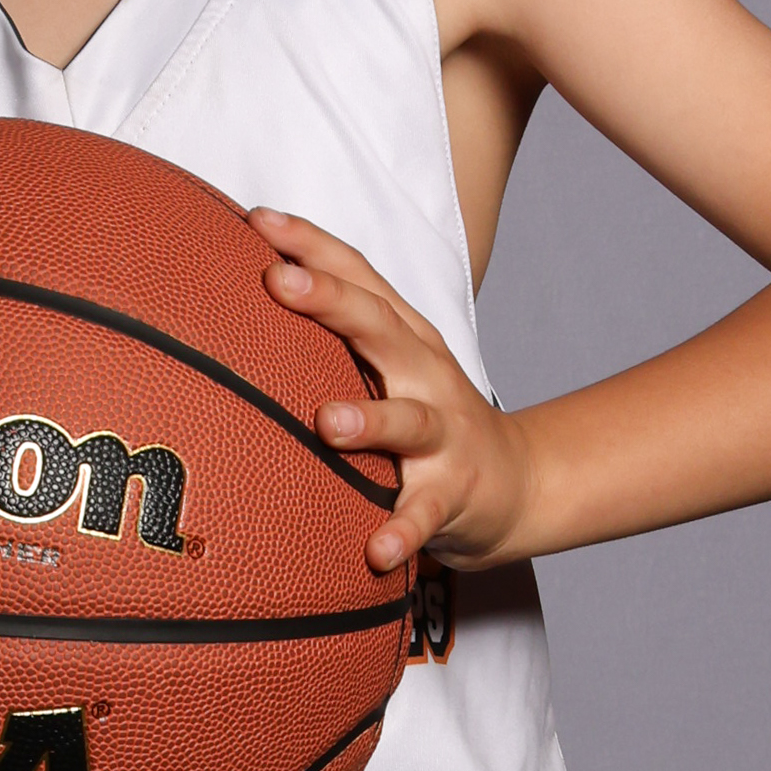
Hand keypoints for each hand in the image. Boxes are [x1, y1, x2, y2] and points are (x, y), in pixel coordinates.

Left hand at [249, 210, 534, 571]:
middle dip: (330, 301)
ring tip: (328, 422)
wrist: (519, 482)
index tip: (258, 218)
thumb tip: (252, 287)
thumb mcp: (395, 362)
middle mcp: (426, 374)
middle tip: (279, 281)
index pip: (360, 277)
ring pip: (408, 421)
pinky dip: (403, 531)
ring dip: (370, 419)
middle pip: (381, 327)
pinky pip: (425, 514)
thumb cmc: (432, 414)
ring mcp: (444, 434)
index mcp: (405, 337)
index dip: (312, 243)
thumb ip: (337, 332)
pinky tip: (375, 551)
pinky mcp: (454, 494)